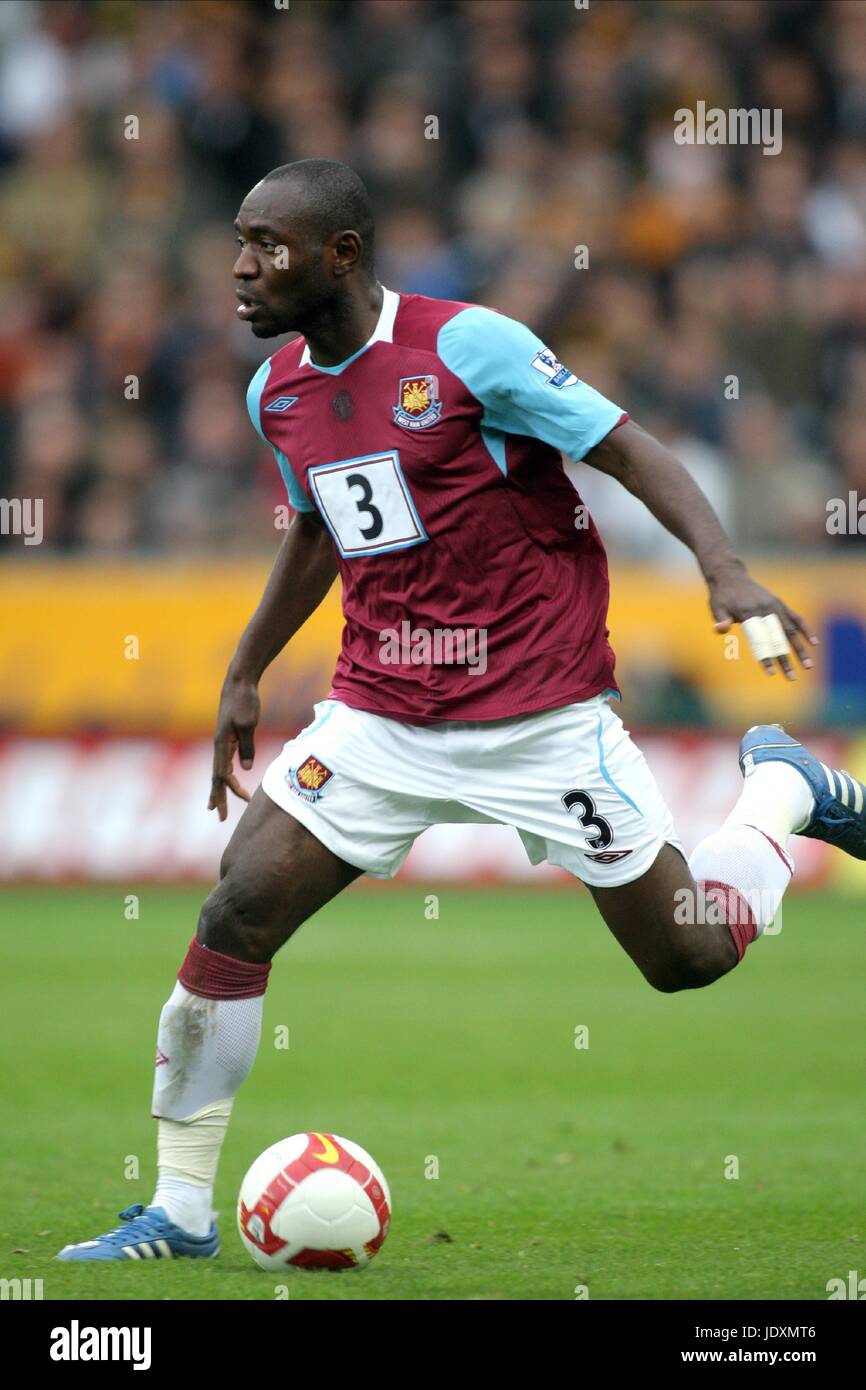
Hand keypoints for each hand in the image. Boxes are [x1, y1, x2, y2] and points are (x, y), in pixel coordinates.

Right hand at [208, 673, 260, 820]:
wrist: (239, 683)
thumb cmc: (244, 701)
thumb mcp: (248, 724)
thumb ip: (247, 746)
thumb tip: (245, 769)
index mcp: (222, 744)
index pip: (224, 774)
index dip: (233, 789)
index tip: (246, 799)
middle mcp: (219, 746)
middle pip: (216, 778)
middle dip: (218, 798)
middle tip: (219, 817)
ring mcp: (223, 742)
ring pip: (218, 771)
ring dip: (218, 790)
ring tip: (215, 807)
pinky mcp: (229, 738)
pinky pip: (225, 762)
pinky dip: (224, 775)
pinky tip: (228, 781)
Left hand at [709, 565, 817, 679]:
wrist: (730, 576)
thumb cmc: (721, 597)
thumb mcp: (716, 608)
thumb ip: (720, 620)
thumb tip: (720, 630)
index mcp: (749, 613)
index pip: (759, 640)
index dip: (765, 657)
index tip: (771, 673)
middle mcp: (765, 610)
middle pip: (778, 639)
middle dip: (785, 660)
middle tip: (792, 678)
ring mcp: (775, 606)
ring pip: (790, 631)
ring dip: (800, 649)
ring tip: (808, 666)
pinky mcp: (780, 604)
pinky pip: (796, 618)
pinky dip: (806, 630)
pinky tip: (815, 643)